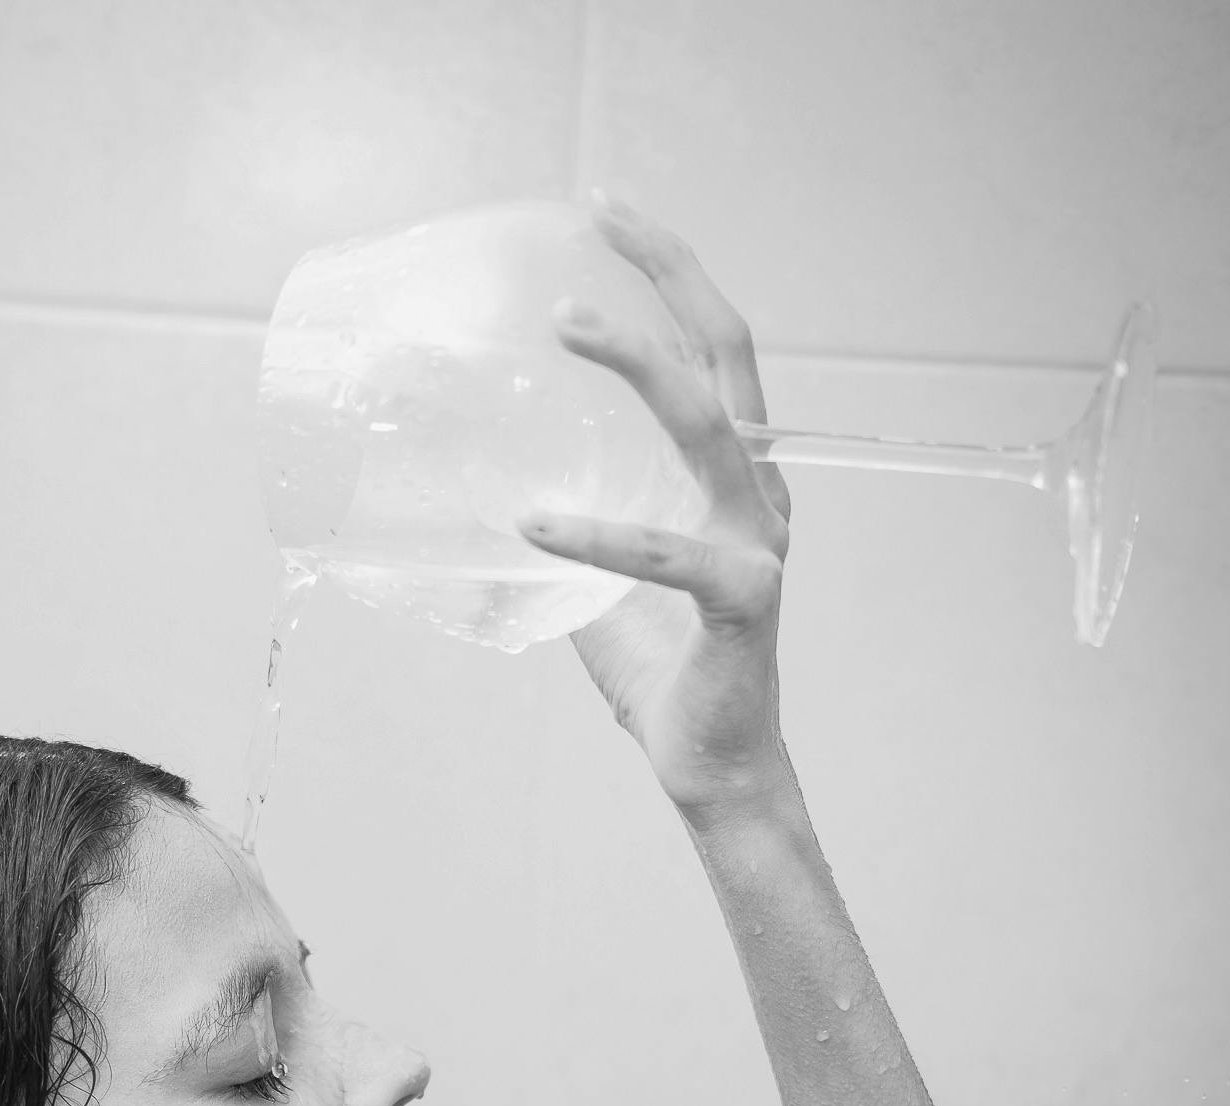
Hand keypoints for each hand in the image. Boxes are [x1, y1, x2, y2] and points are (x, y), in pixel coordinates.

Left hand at [520, 198, 793, 825]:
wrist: (716, 771)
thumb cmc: (667, 680)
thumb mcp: (594, 594)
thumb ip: (556, 545)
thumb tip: (472, 514)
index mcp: (731, 480)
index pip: (710, 351)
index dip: (668, 276)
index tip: (607, 213)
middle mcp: (755, 494)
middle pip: (726, 351)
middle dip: (670, 271)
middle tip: (605, 211)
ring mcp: (757, 543)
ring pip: (710, 425)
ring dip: (640, 365)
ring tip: (566, 324)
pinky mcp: (743, 602)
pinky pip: (669, 558)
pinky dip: (602, 537)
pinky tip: (535, 522)